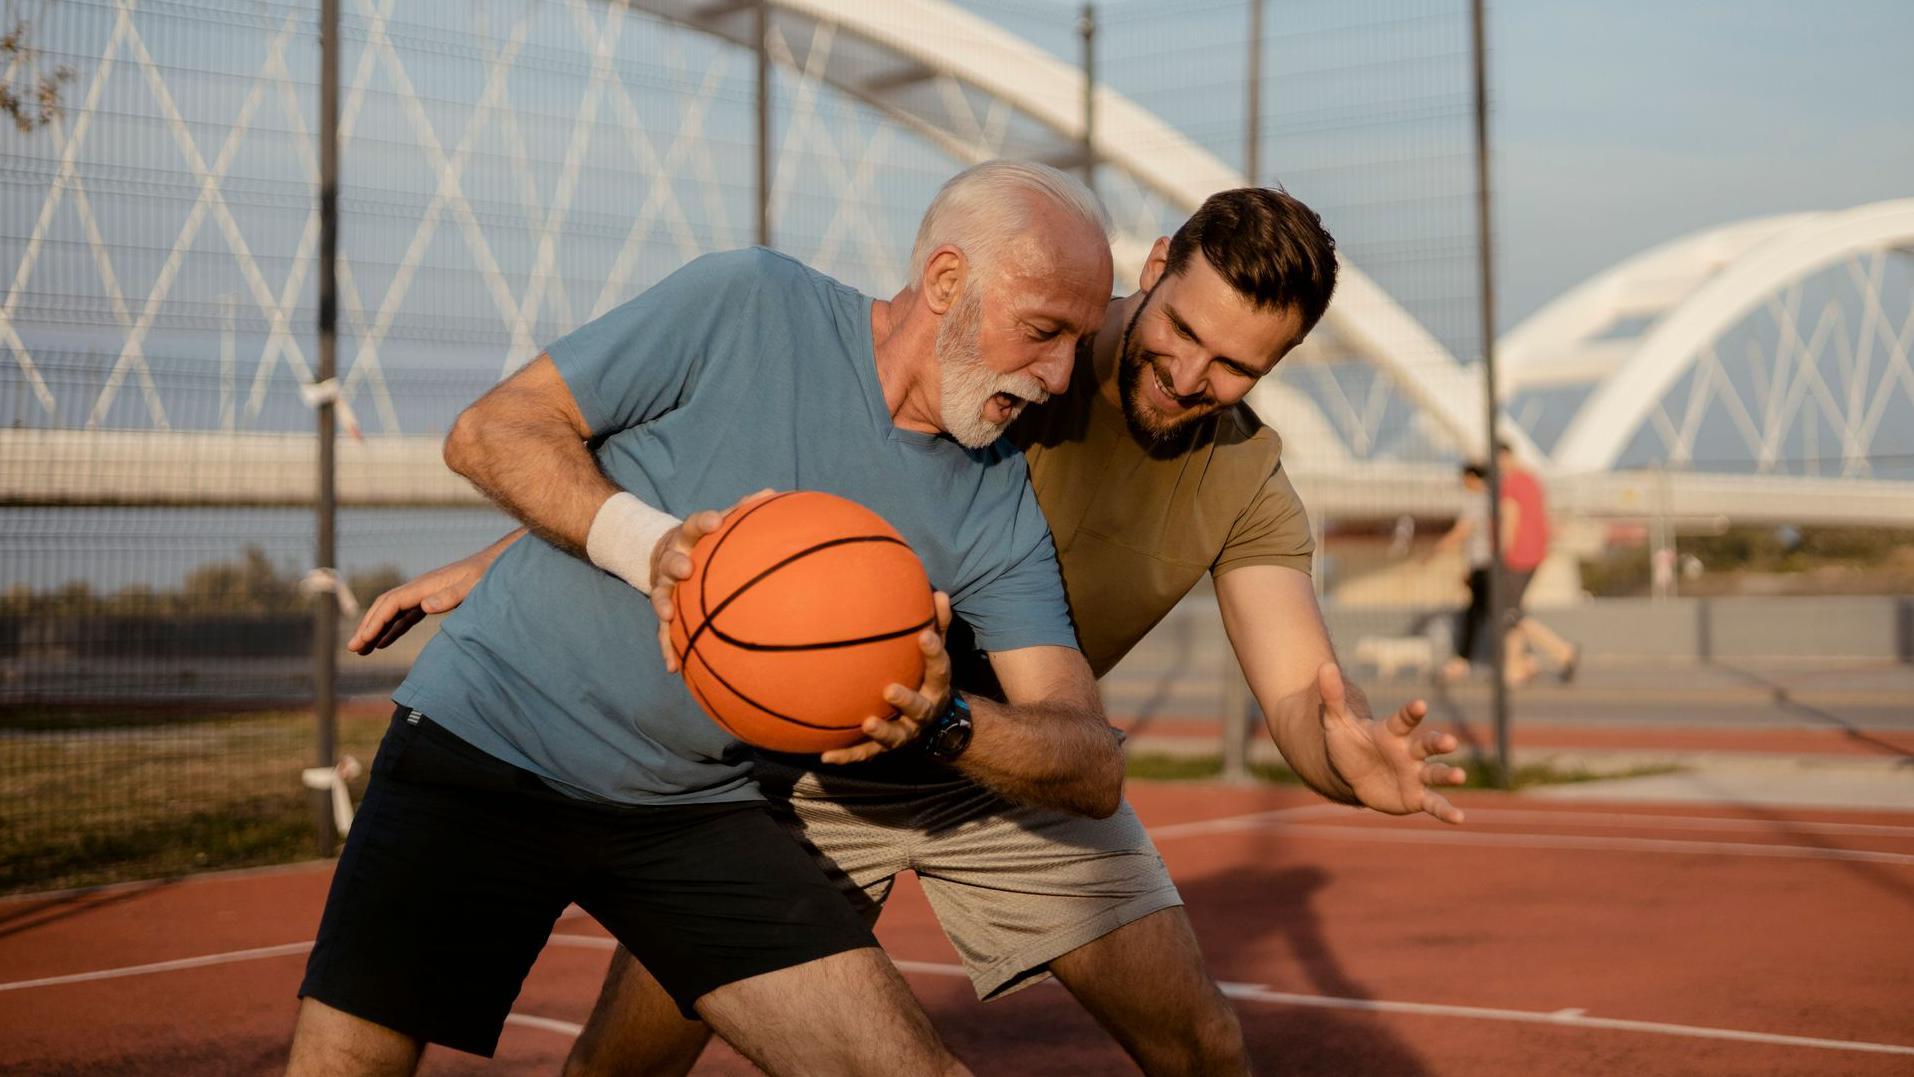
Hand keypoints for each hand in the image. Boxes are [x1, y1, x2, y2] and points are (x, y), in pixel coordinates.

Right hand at [347, 555, 485, 654]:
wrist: (499, 562)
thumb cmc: (489, 574)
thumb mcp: (474, 586)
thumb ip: (451, 596)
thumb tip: (424, 606)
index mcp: (426, 585)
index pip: (392, 603)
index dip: (376, 621)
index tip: (364, 640)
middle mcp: (420, 588)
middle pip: (385, 607)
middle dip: (368, 626)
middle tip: (353, 648)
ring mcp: (425, 594)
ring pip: (392, 613)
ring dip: (376, 630)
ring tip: (361, 650)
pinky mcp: (432, 600)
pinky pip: (405, 617)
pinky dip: (392, 630)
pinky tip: (384, 643)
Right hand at [652, 489, 776, 672]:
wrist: (666, 553)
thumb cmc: (705, 539)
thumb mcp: (719, 523)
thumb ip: (743, 510)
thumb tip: (773, 493)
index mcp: (689, 536)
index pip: (695, 524)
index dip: (704, 522)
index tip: (716, 522)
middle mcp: (673, 558)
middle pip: (671, 559)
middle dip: (676, 563)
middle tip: (686, 568)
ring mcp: (665, 585)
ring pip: (661, 593)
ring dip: (663, 603)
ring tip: (667, 614)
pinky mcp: (664, 609)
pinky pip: (664, 631)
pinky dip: (667, 648)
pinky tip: (673, 667)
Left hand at [820, 592, 953, 764]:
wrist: (934, 724)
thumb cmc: (925, 676)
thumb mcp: (935, 652)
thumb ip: (938, 626)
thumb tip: (939, 592)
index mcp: (937, 686)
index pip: (940, 668)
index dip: (934, 652)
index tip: (925, 635)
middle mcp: (924, 712)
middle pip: (919, 708)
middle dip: (906, 700)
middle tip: (890, 689)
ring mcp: (905, 732)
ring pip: (895, 736)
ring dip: (881, 731)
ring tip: (867, 723)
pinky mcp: (884, 748)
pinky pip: (865, 753)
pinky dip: (846, 755)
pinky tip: (825, 756)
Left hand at [1316, 662, 1466, 823]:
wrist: (1351, 777)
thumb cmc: (1349, 745)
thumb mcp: (1336, 723)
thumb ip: (1333, 697)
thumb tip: (1323, 665)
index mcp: (1392, 732)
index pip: (1404, 719)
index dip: (1411, 712)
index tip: (1420, 704)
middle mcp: (1410, 751)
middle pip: (1427, 744)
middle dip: (1439, 742)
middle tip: (1450, 742)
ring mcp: (1416, 774)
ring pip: (1436, 773)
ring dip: (1448, 775)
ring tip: (1460, 777)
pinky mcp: (1417, 797)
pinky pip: (1434, 803)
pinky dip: (1447, 811)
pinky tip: (1459, 819)